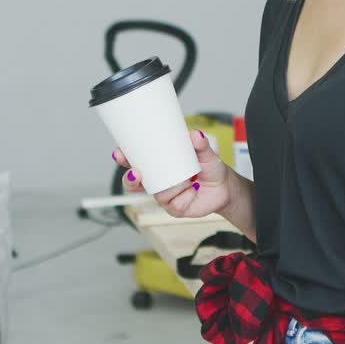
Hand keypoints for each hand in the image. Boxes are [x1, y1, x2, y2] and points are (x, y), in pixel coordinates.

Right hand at [112, 130, 232, 218]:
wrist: (225, 188)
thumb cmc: (210, 168)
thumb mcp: (207, 153)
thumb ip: (201, 145)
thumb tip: (195, 134)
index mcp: (160, 165)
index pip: (136, 162)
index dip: (124, 158)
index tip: (118, 153)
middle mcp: (159, 182)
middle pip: (134, 184)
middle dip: (130, 179)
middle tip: (135, 173)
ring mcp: (165, 196)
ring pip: (157, 193)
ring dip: (170, 186)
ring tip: (188, 179)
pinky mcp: (175, 209)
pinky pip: (173, 203)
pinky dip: (184, 195)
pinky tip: (193, 190)